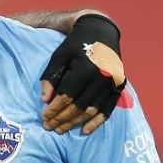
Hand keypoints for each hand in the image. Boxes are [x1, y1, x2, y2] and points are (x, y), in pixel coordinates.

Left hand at [39, 13, 125, 133]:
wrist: (100, 31)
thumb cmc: (75, 44)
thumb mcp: (58, 56)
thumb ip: (50, 77)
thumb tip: (44, 101)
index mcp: (85, 69)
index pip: (66, 96)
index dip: (54, 109)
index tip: (43, 118)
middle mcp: (101, 77)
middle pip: (79, 106)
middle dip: (62, 119)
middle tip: (49, 127)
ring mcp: (112, 83)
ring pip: (92, 110)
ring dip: (75, 122)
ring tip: (61, 129)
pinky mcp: (119, 86)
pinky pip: (108, 109)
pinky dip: (97, 122)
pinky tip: (85, 130)